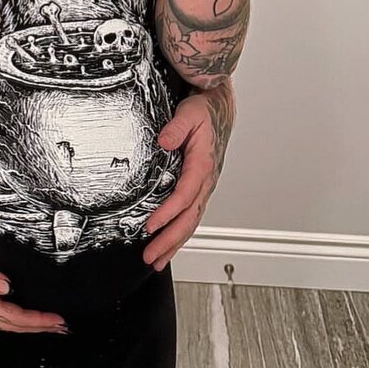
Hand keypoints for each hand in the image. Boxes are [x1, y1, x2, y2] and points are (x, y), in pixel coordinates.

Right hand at [0, 250, 68, 334]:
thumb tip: (9, 287)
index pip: (15, 316)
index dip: (37, 319)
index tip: (57, 320)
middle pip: (14, 325)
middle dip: (39, 326)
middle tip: (61, 328)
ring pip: (7, 324)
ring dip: (28, 325)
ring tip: (46, 325)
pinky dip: (14, 321)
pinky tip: (16, 319)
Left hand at [143, 82, 235, 270]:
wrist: (218, 108)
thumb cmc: (204, 111)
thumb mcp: (189, 113)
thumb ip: (176, 127)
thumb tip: (163, 141)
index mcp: (202, 166)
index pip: (184, 196)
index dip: (167, 213)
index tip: (150, 226)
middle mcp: (205, 181)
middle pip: (188, 218)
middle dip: (170, 240)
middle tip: (151, 256)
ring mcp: (203, 187)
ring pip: (190, 222)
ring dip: (174, 243)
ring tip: (157, 259)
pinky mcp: (198, 187)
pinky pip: (190, 215)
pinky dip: (179, 233)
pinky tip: (168, 243)